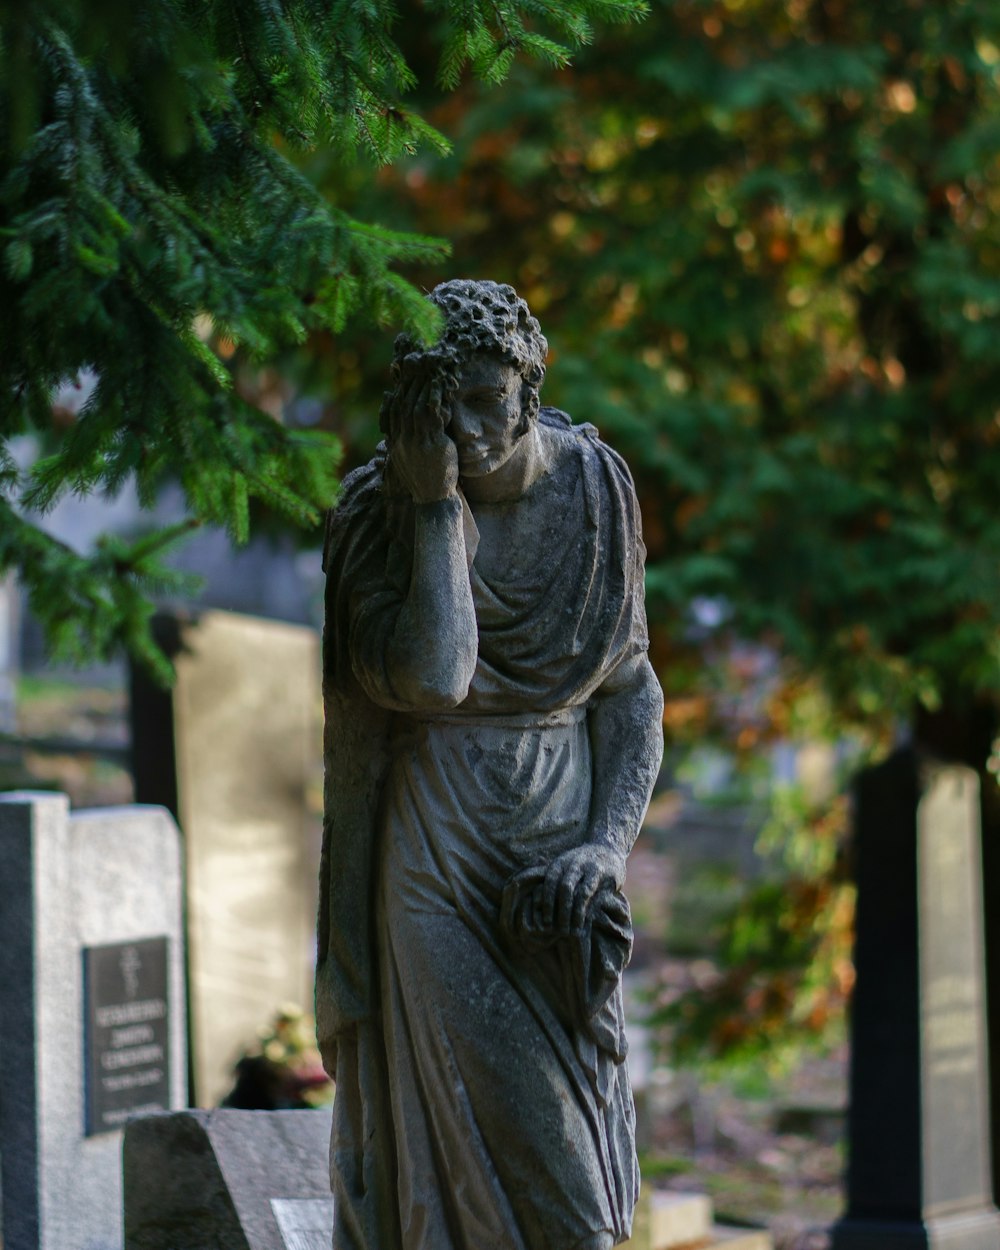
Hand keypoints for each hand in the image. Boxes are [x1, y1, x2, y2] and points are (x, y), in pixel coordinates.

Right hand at [382, 358, 458, 503]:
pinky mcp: (433, 445)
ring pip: (417, 406)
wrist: (434, 500)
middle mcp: (403, 440)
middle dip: (411, 380)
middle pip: (404, 402)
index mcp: (397, 442)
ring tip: (432, 367)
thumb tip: (396, 416)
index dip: (401, 387)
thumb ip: (405, 436)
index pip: (395, 408)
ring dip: (424, 384)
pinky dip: (437, 399)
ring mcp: (417, 443)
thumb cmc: (428, 478)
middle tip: (419, 361)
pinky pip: (433, 416)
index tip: (407, 371)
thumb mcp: (411, 456)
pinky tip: (443, 386)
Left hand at [504, 844, 625, 940]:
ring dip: (575, 914)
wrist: (608, 850)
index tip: (545, 922)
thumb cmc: (581, 866)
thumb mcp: (564, 868)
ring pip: (581, 893)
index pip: (550, 882)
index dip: (547, 903)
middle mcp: (575, 862)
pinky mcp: (607, 875)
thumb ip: (554, 882)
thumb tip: (536, 907)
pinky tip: (585, 922)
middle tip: (560, 930)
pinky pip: (597, 896)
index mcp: (561, 862)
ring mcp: (592, 867)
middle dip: (562, 911)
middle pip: (565, 888)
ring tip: (572, 931)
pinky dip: (588, 910)